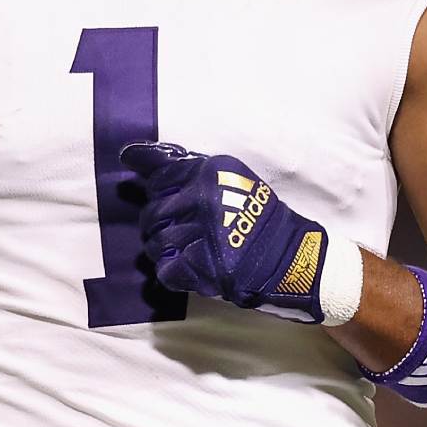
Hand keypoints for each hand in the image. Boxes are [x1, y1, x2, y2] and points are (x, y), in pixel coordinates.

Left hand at [121, 141, 333, 322]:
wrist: (292, 256)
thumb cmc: (259, 215)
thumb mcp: (230, 178)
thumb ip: (187, 168)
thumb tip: (133, 155)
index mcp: (209, 173)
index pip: (159, 175)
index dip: (152, 185)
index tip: (141, 177)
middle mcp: (203, 199)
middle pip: (152, 213)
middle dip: (157, 224)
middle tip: (177, 230)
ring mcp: (202, 233)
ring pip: (155, 244)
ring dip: (164, 250)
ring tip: (185, 250)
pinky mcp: (204, 266)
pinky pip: (167, 270)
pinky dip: (173, 271)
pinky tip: (189, 267)